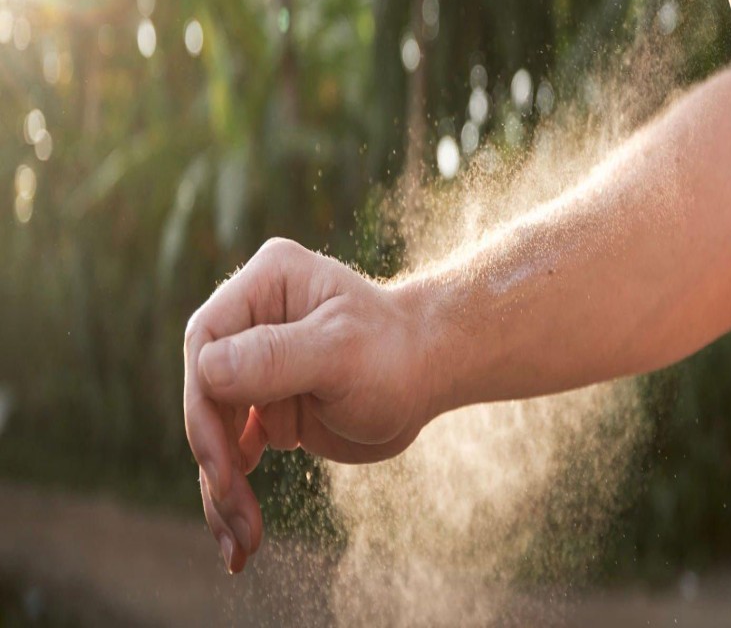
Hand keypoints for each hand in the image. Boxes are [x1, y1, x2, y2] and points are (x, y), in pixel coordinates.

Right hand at [183, 238, 432, 572]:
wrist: (429, 374)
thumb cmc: (396, 352)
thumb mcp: (342, 351)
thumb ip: (276, 357)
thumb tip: (207, 369)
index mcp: (267, 282)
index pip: (207, 342)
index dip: (205, 406)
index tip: (225, 466)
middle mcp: (253, 318)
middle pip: (204, 393)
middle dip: (215, 460)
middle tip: (238, 515)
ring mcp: (256, 363)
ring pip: (214, 431)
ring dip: (222, 491)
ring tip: (243, 543)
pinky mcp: (265, 403)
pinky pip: (232, 451)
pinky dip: (233, 494)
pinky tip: (242, 538)